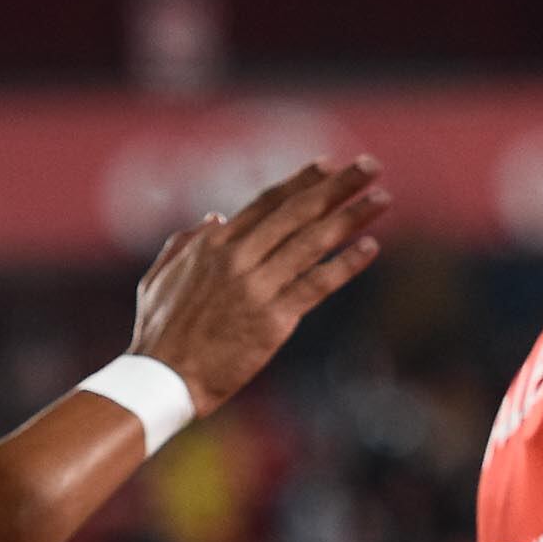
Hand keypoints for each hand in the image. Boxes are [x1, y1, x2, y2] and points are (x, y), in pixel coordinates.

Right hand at [130, 159, 391, 414]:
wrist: (163, 377)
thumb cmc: (160, 331)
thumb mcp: (160, 276)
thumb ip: (186, 243)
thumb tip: (215, 217)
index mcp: (213, 244)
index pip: (267, 202)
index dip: (302, 182)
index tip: (330, 164)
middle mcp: (238, 258)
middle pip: (298, 213)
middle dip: (337, 186)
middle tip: (370, 165)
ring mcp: (257, 286)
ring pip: (313, 242)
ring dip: (351, 217)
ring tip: (383, 198)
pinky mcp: (273, 318)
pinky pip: (317, 285)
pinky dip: (346, 265)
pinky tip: (371, 247)